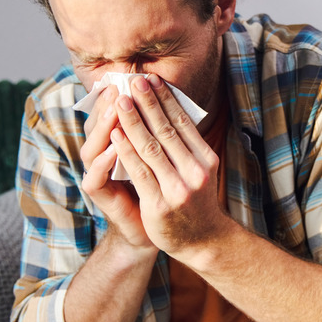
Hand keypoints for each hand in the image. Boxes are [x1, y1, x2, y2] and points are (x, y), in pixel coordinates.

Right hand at [80, 84, 154, 249]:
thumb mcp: (163, 159)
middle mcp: (103, 156)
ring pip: (93, 146)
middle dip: (114, 104)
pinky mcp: (98, 195)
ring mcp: (97, 175)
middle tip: (124, 85)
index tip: (138, 78)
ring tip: (118, 107)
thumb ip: (159, 133)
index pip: (114, 115)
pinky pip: (96, 176)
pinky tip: (114, 147)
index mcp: (118, 144)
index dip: (125, 97)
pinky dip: (104, 161)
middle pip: (101, 125)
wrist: (154, 231)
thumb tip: (171, 98)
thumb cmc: (161, 191)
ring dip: (105, 126)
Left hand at [110, 74, 226, 256]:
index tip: (152, 80)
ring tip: (120, 100)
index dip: (166, 99)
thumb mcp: (200, 171)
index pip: (183, 123)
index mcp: (206, 159)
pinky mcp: (159, 204)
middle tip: (135, 79)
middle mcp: (195, 171)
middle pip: (167, 130)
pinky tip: (115, 134)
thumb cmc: (196, 201)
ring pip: (151, 147)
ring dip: (133, 120)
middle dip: (148, 102)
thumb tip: (170, 111)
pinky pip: (139, 172)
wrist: (202, 241)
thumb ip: (187, 146)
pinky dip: (125, 151)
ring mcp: (177, 188)